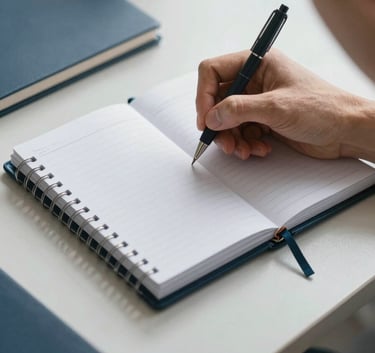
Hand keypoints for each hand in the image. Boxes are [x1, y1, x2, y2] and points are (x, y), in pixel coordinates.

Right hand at [196, 49, 374, 160]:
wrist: (346, 131)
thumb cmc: (322, 108)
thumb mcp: (276, 107)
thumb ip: (239, 110)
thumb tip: (211, 117)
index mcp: (258, 64)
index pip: (214, 72)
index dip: (204, 96)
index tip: (205, 120)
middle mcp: (255, 81)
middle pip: (219, 100)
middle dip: (220, 124)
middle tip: (224, 142)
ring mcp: (259, 102)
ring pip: (229, 120)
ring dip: (233, 138)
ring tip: (244, 150)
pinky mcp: (264, 120)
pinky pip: (242, 132)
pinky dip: (246, 143)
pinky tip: (260, 149)